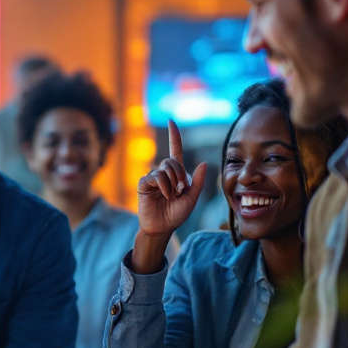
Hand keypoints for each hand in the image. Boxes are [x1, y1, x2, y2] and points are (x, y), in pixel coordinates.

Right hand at [132, 121, 206, 272]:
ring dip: (173, 183)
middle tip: (180, 191)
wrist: (163, 227)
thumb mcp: (192, 198)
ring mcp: (152, 177)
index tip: (171, 121)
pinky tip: (164, 196)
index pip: (174, 149)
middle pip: (172, 160)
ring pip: (165, 168)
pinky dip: (164, 186)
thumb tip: (203, 163)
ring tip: (172, 196)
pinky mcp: (144, 183)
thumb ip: (198, 181)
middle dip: (180, 175)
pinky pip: (156, 176)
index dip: (174, 135)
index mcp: (176, 173)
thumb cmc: (176, 214)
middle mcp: (163, 172)